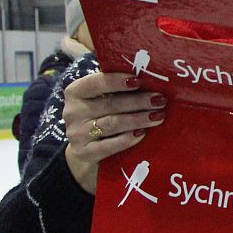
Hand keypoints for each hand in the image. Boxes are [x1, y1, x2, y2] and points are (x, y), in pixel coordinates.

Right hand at [61, 72, 165, 193]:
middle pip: (109, 104)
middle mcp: (73, 112)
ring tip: (159, 116)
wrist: (86, 148)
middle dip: (138, 101)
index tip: (139, 80)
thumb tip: (150, 79)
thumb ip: (118, 89)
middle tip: (160, 100)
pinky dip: (127, 139)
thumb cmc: (100, 116)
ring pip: (112, 124)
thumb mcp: (102, 99)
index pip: (96, 83)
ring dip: (138, 119)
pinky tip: (142, 134)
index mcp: (76, 92)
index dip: (117, 81)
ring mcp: (77, 134)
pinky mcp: (84, 153)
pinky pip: (108, 146)